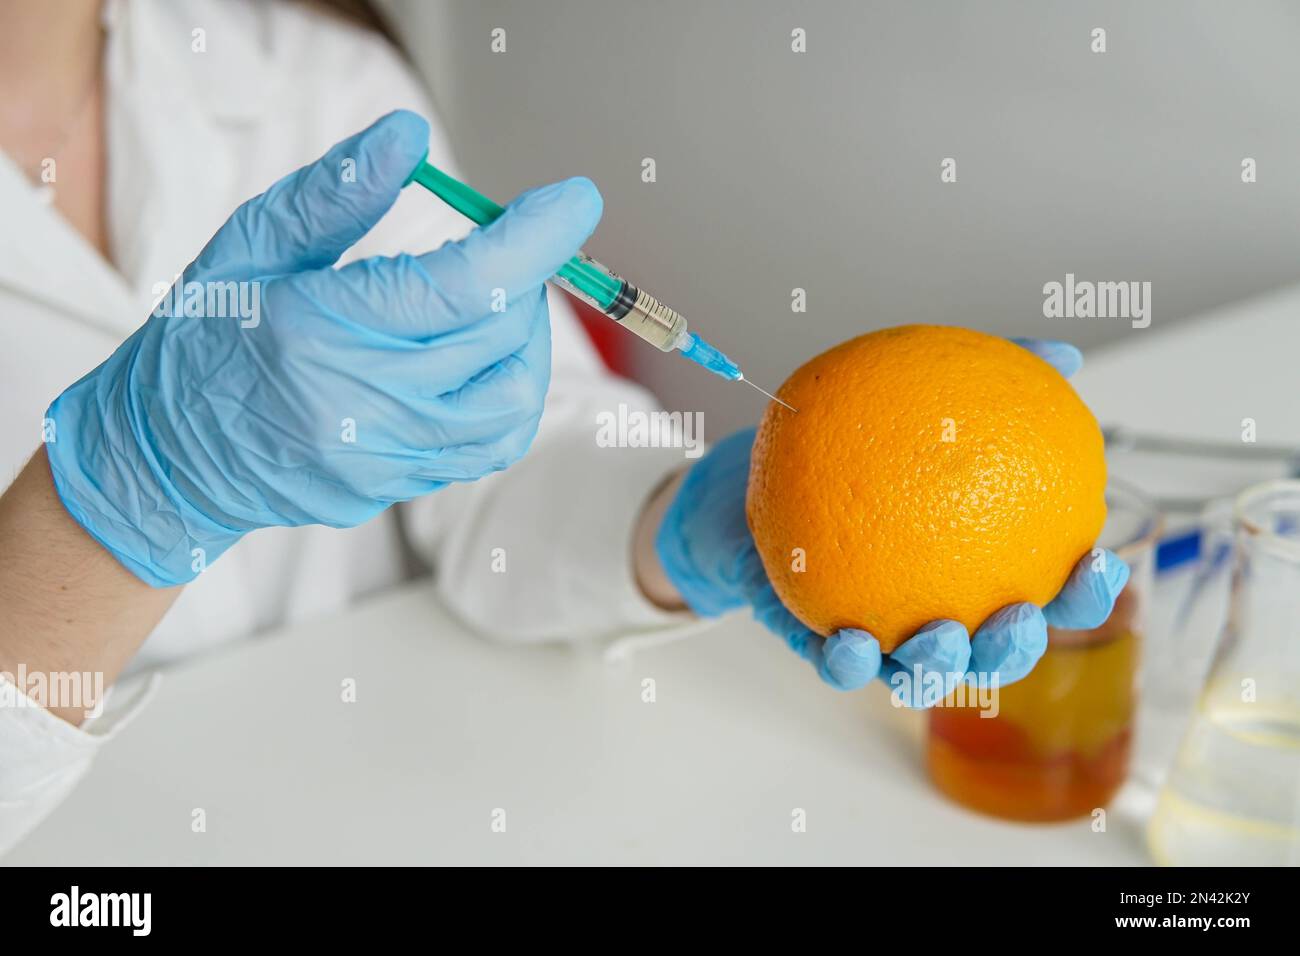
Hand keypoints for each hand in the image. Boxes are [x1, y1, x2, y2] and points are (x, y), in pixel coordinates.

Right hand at [45, 110, 602, 586]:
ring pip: (511, 403)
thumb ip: (335, 195)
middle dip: (524, 280)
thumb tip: (410, 142)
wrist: (166, 455)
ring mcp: (383, 457)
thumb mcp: (251, 247)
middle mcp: (362, 403)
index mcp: (323, 330)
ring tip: (499, 306)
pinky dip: (508, 395)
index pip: (466, 284)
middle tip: (502, 250)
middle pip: (499, 338)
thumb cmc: (204, 338)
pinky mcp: (396, 487)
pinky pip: (489, 447)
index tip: (574, 201)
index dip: (536, 238)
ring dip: (528, 343)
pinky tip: (483, 362)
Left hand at [654, 338, 1128, 700]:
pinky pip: (838, 664)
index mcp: (978, 570)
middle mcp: (939, 612)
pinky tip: (851, 641)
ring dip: (937, 668)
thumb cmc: (860, 449)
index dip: (1084, 591)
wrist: (763, 477)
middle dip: (1014, 647)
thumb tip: (1062, 354)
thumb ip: (992, 385)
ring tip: (940, 638)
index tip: (1095, 561)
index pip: (1048, 591)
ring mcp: (883, 635)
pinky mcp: (821, 643)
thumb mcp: (921, 406)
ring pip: (921, 673)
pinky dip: (849, 662)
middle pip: (993, 651)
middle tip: (1017, 619)